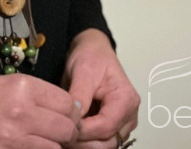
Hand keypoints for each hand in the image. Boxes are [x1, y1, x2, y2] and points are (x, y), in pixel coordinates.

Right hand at [0, 73, 81, 148]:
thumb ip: (29, 94)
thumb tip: (57, 106)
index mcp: (20, 87)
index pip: (66, 101)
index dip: (70, 109)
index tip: (67, 114)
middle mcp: (21, 113)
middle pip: (66, 128)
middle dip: (67, 131)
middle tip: (60, 132)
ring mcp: (12, 141)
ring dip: (53, 146)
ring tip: (43, 141)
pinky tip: (27, 148)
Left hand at [62, 29, 139, 147]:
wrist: (93, 52)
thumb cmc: (92, 57)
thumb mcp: (83, 70)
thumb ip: (79, 95)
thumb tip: (73, 118)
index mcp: (126, 99)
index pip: (106, 126)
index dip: (84, 131)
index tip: (64, 126)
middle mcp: (128, 116)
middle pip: (107, 143)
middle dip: (82, 142)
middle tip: (61, 133)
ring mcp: (121, 124)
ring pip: (103, 146)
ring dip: (82, 144)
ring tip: (63, 133)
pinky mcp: (112, 128)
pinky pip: (99, 142)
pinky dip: (84, 142)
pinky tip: (69, 133)